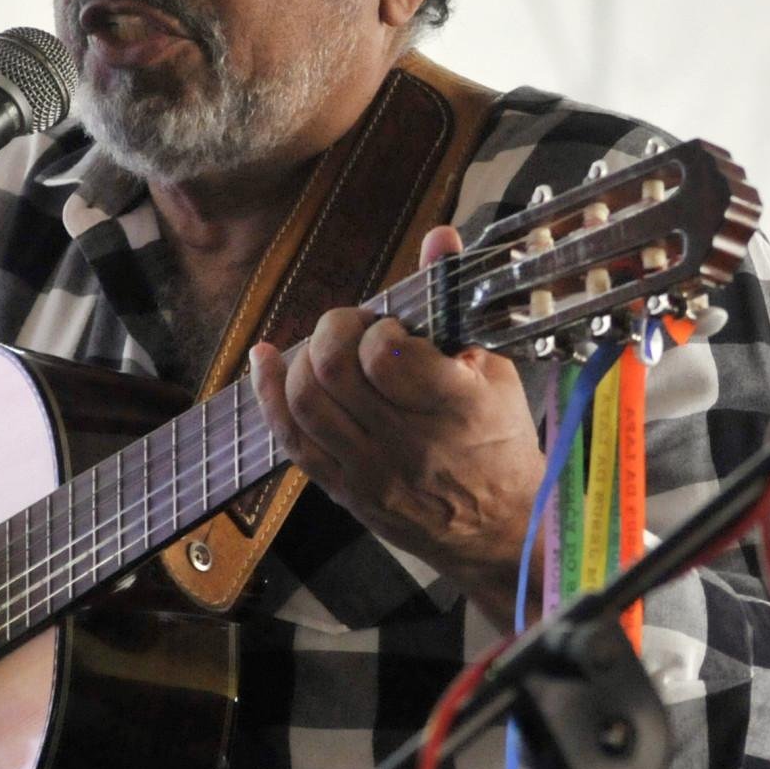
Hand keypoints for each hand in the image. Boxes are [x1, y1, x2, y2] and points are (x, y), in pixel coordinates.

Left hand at [249, 226, 544, 619]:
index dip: (379, 329)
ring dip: (302, 359)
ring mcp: (371, 473)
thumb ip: (456, 302)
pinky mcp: (345, 491)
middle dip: (333, 330)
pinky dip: (268, 392)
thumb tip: (438, 237)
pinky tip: (268, 360)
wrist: (500, 531)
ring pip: (302, 402)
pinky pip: (289, 439)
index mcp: (456, 410)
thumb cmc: (501, 445)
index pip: (386, 354)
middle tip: (354, 327)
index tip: (394, 329)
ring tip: (327, 347)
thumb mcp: (497, 370)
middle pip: (332, 373)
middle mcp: (409, 445)